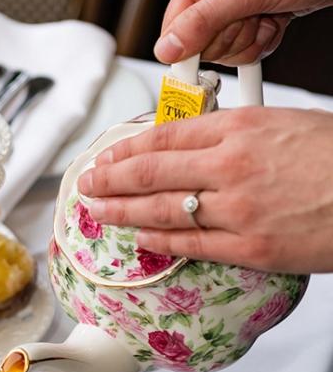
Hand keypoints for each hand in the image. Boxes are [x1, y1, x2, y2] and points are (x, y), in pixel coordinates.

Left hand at [77, 107, 332, 272]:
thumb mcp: (284, 124)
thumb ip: (234, 134)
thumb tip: (192, 144)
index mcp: (239, 127)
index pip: (162, 136)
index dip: (124, 148)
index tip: (105, 154)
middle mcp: (230, 165)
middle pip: (149, 171)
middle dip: (108, 178)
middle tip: (87, 183)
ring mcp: (236, 208)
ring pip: (159, 209)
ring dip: (119, 209)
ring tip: (96, 209)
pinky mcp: (249, 247)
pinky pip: (188, 244)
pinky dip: (156, 239)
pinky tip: (137, 236)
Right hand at [154, 0, 332, 65]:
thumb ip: (205, 19)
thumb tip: (167, 47)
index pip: (174, 28)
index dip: (191, 44)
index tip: (212, 47)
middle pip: (201, 45)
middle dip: (232, 38)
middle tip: (252, 15)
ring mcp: (234, 9)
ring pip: (224, 52)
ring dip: (251, 41)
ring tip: (268, 14)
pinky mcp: (252, 21)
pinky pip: (245, 52)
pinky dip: (264, 43)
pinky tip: (275, 22)